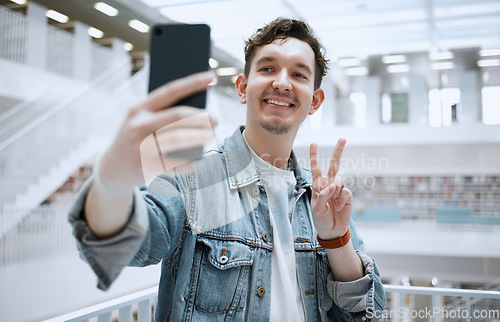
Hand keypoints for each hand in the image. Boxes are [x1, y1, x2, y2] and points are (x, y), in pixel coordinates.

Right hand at [99, 71, 216, 190]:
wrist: (112, 169)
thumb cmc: (135, 140)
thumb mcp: (141, 121)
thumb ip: (164, 114)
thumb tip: (200, 112)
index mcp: (139, 109)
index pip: (170, 91)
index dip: (192, 83)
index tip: (211, 77)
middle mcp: (139, 125)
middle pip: (177, 116)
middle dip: (201, 117)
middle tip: (216, 120)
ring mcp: (141, 146)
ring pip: (179, 139)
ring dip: (200, 138)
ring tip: (211, 137)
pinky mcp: (146, 166)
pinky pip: (176, 162)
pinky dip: (190, 161)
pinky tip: (196, 159)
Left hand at [309, 139, 351, 239]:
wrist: (332, 229)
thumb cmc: (321, 218)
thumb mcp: (316, 208)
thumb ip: (322, 196)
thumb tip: (333, 185)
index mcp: (318, 184)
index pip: (316, 167)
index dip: (314, 155)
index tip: (313, 143)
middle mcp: (329, 183)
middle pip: (335, 164)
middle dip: (338, 151)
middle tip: (343, 138)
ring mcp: (339, 188)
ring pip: (340, 177)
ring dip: (336, 187)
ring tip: (333, 200)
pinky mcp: (347, 195)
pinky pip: (346, 191)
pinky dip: (342, 199)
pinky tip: (339, 206)